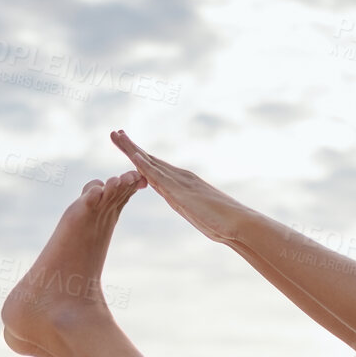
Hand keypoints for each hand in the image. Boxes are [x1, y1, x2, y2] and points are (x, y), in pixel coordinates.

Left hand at [109, 130, 249, 245]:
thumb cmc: (224, 223)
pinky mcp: (181, 192)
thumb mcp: (201, 214)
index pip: (157, 168)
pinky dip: (144, 165)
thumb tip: (191, 208)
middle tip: (116, 133)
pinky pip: (158, 176)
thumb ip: (192, 207)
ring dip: (132, 149)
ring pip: (150, 162)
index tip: (128, 146)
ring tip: (117, 136)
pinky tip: (132, 156)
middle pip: (150, 159)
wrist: (239, 223)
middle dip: (132, 147)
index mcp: (184, 184)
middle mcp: (181, 178)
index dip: (141, 156)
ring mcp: (181, 183)